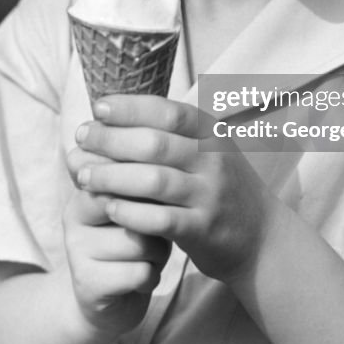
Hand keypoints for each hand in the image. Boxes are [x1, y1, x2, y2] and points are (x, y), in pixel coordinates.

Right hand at [62, 144, 170, 335]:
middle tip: (161, 225)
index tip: (166, 193)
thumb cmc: (135, 235)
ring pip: (140, 240)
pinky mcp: (88, 284)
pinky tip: (144, 277)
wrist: (111, 298)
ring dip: (158, 251)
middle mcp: (74, 212)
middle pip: (133, 202)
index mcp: (87, 183)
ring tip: (150, 254)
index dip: (154, 182)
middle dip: (157, 217)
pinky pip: (139, 273)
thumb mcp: (139, 199)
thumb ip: (148, 172)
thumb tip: (172, 135)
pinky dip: (151, 276)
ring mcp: (76, 249)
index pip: (125, 167)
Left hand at [67, 95, 273, 282]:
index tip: (98, 108)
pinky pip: (161, 220)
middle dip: (111, 140)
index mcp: (210, 132)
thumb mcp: (205, 150)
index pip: (167, 110)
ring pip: (154, 181)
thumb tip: (111, 115)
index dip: (130, 107)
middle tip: (81, 140)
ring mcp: (210, 195)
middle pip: (155, 143)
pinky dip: (131, 213)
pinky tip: (109, 208)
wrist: (261, 236)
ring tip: (84, 176)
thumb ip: (169, 134)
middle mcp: (213, 159)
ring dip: (113, 177)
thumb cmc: (218, 186)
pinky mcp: (204, 229)